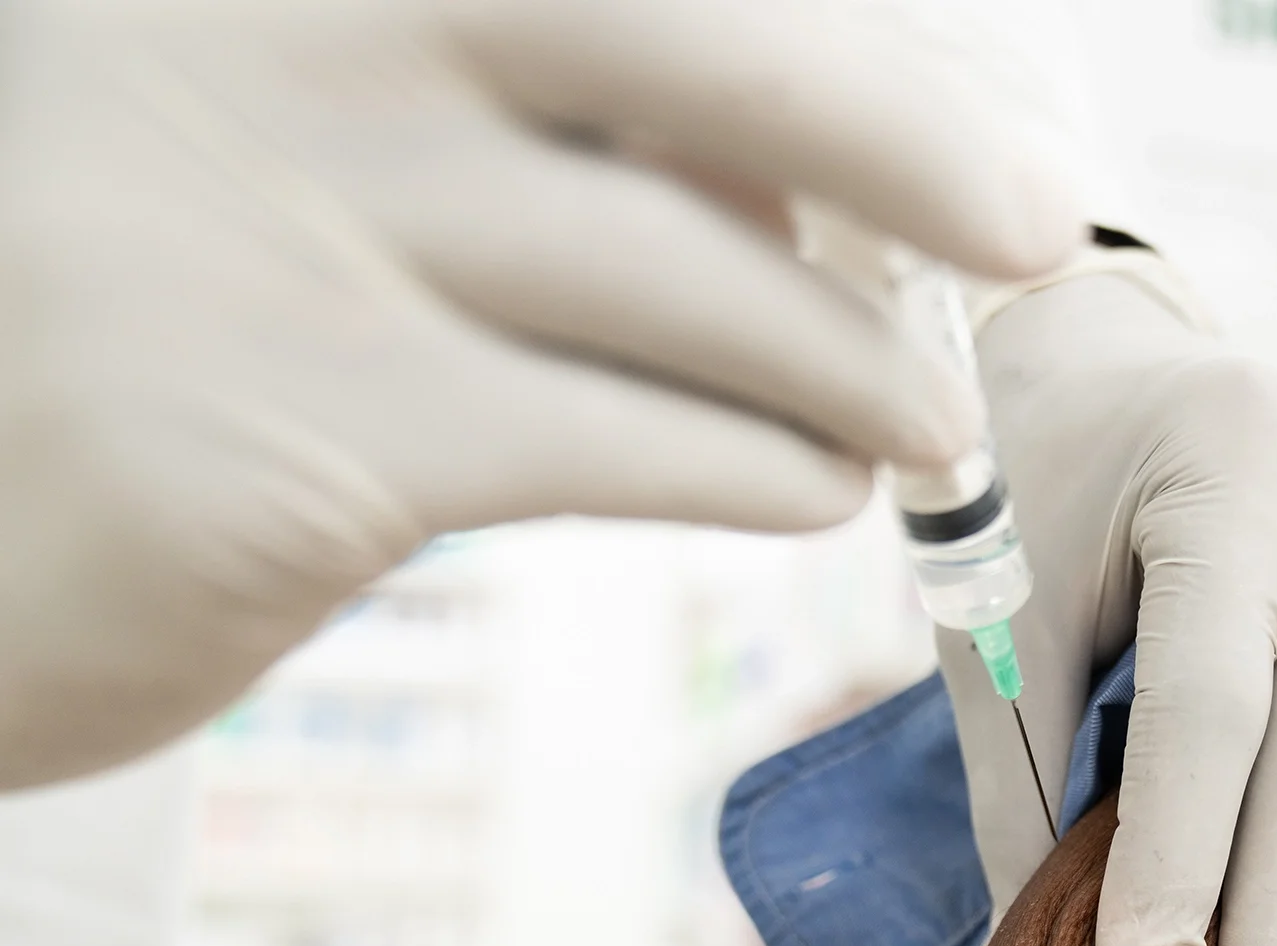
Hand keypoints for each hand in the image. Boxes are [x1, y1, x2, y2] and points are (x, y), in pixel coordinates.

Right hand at [0, 0, 1082, 789]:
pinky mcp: (291, 428)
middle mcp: (271, 29)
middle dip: (902, 133)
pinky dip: (759, 464)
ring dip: (854, 357)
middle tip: (1039, 222)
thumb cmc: (152, 319)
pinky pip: (616, 438)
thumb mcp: (313, 150)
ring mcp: (271, 217)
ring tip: (928, 415)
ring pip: (684, 271)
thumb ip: (527, 123)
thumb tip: (816, 174)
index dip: (831, 31)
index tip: (970, 88)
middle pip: (685, 42)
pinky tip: (818, 486)